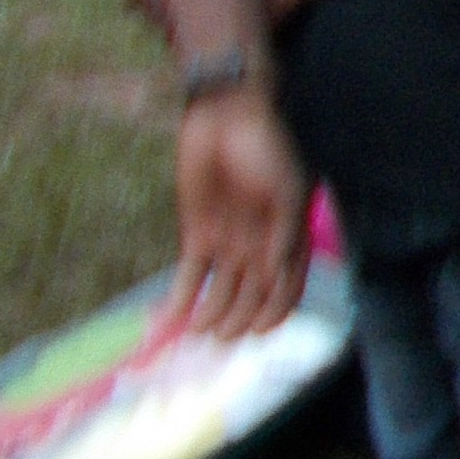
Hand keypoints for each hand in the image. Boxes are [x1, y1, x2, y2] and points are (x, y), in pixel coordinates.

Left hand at [171, 89, 309, 338]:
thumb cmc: (268, 147)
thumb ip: (286, 231)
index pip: (287, 286)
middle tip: (222, 341)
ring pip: (220, 292)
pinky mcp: (196, 235)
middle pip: (250, 296)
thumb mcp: (288, 186)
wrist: (226, 116)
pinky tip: (170, 319)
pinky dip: (180, 298)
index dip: (276, 312)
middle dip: (238, 320)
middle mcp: (259, 246)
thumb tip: (279, 271)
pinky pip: (188, 275)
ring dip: (211, 315)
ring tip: (199, 335)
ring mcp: (228, 242)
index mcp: (289, 237)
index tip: (260, 331)